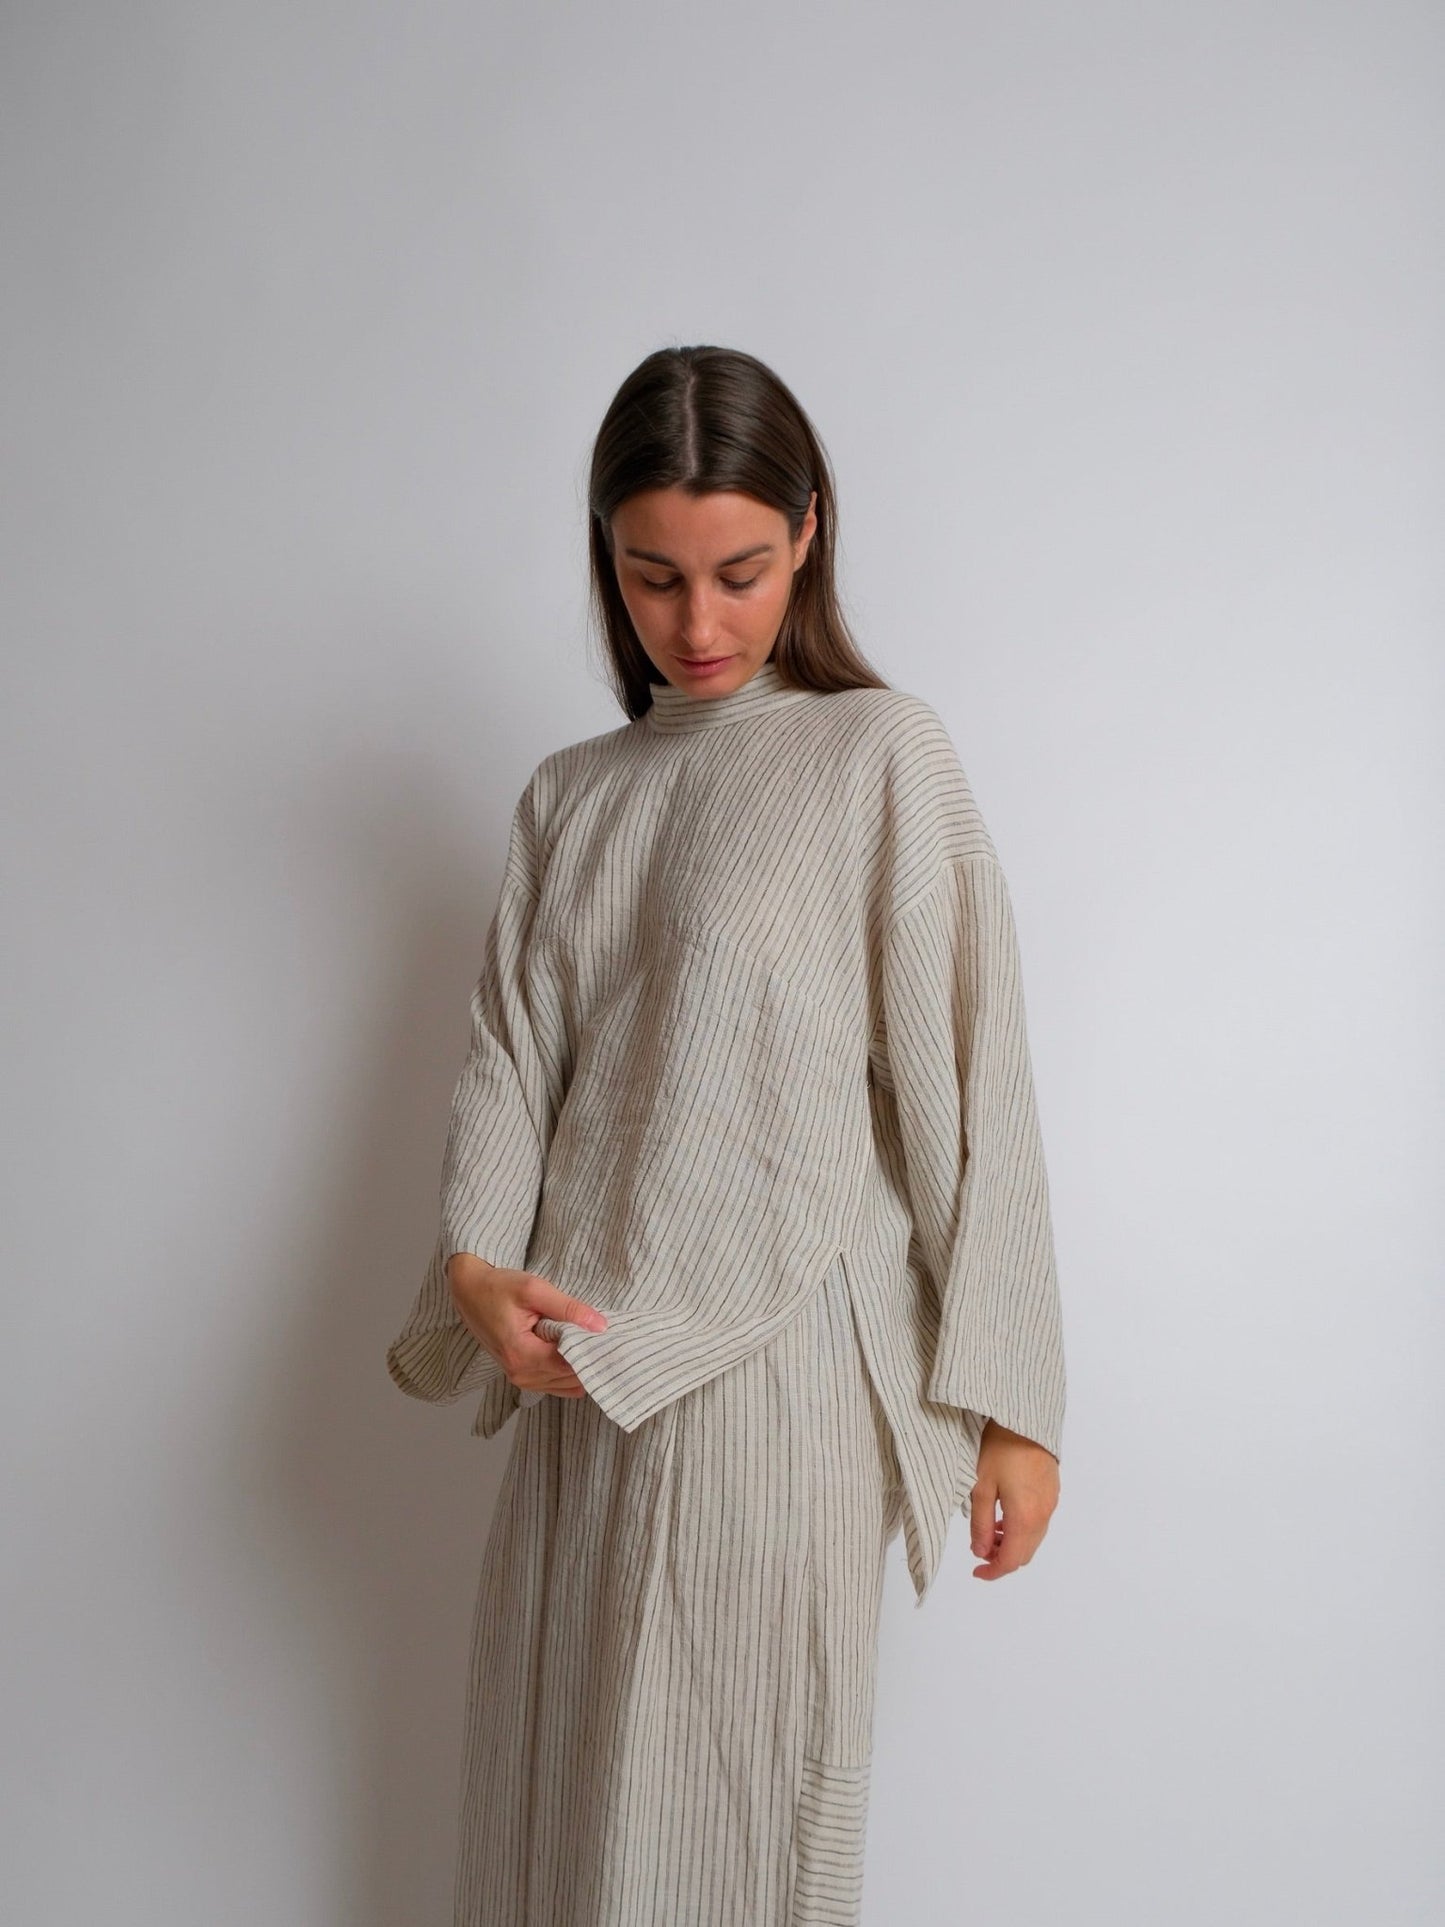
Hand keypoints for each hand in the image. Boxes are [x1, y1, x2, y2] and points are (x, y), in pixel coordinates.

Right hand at [446, 1253, 608, 1398]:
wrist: (470, 1291)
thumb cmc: (498, 1287)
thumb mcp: (534, 1289)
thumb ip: (568, 1308)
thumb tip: (600, 1325)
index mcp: (522, 1355)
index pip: (571, 1365)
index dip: (593, 1352)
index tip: (610, 1337)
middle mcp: (521, 1375)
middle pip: (571, 1378)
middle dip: (589, 1358)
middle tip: (603, 1336)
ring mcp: (521, 1379)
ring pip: (566, 1384)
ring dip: (580, 1365)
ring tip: (587, 1339)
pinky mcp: (522, 1376)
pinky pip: (557, 1383)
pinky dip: (569, 1370)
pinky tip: (574, 1349)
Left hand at [967, 1419, 1059, 1579]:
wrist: (1025, 1417)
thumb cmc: (1000, 1448)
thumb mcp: (981, 1486)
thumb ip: (980, 1523)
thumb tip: (980, 1552)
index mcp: (1026, 1517)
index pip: (1012, 1560)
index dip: (993, 1571)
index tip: (976, 1572)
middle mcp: (1044, 1514)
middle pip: (1026, 1553)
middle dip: (1002, 1558)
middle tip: (980, 1550)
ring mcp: (1051, 1502)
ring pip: (1034, 1538)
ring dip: (1013, 1543)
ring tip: (989, 1531)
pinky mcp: (1053, 1490)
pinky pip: (1039, 1522)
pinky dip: (1022, 1529)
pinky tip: (1005, 1515)